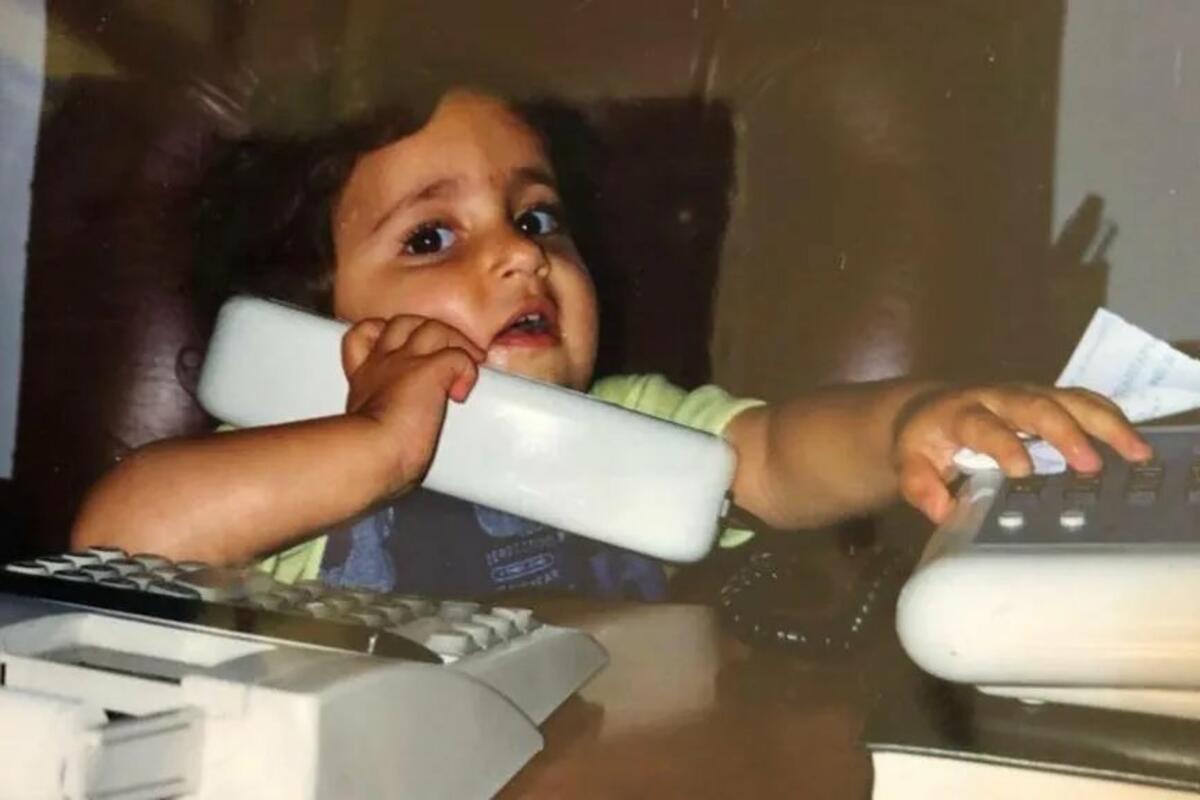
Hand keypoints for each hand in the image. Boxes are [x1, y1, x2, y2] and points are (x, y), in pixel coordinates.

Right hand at [341, 316, 484, 493]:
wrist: (370, 454)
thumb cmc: (366, 455)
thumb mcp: (364, 429)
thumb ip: (381, 421)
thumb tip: (399, 446)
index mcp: (366, 377)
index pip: (367, 335)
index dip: (385, 334)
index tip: (401, 354)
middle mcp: (383, 363)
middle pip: (403, 322)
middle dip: (426, 332)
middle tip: (443, 355)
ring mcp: (406, 362)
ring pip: (434, 327)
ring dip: (453, 343)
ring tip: (464, 365)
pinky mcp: (430, 370)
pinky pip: (459, 356)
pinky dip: (467, 371)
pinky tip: (461, 393)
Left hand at [893, 384, 1151, 522]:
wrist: (927, 409)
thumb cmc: (923, 442)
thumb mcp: (910, 464)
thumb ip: (920, 486)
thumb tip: (942, 510)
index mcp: (961, 414)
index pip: (983, 426)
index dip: (1002, 444)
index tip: (1022, 470)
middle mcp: (997, 398)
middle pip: (1035, 406)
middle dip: (1065, 432)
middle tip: (1090, 465)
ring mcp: (1026, 395)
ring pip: (1069, 399)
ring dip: (1105, 423)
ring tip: (1136, 452)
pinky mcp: (1047, 398)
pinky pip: (1083, 401)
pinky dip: (1111, 418)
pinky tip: (1136, 443)